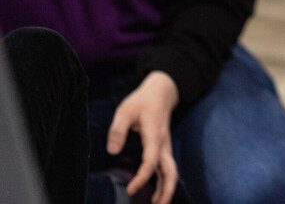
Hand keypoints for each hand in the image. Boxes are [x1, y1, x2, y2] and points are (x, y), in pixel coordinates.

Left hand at [107, 71, 179, 203]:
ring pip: (171, 171)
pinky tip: (157, 193)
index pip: (151, 160)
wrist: (162, 92)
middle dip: (166, 190)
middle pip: (170, 171)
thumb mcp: (125, 110)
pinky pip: (167, 168)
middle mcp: (163, 144)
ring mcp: (166, 147)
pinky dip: (164, 182)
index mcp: (154, 135)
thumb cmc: (142, 101)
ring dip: (167, 189)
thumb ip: (118, 129)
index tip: (131, 190)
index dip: (142, 177)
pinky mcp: (164, 148)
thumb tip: (112, 151)